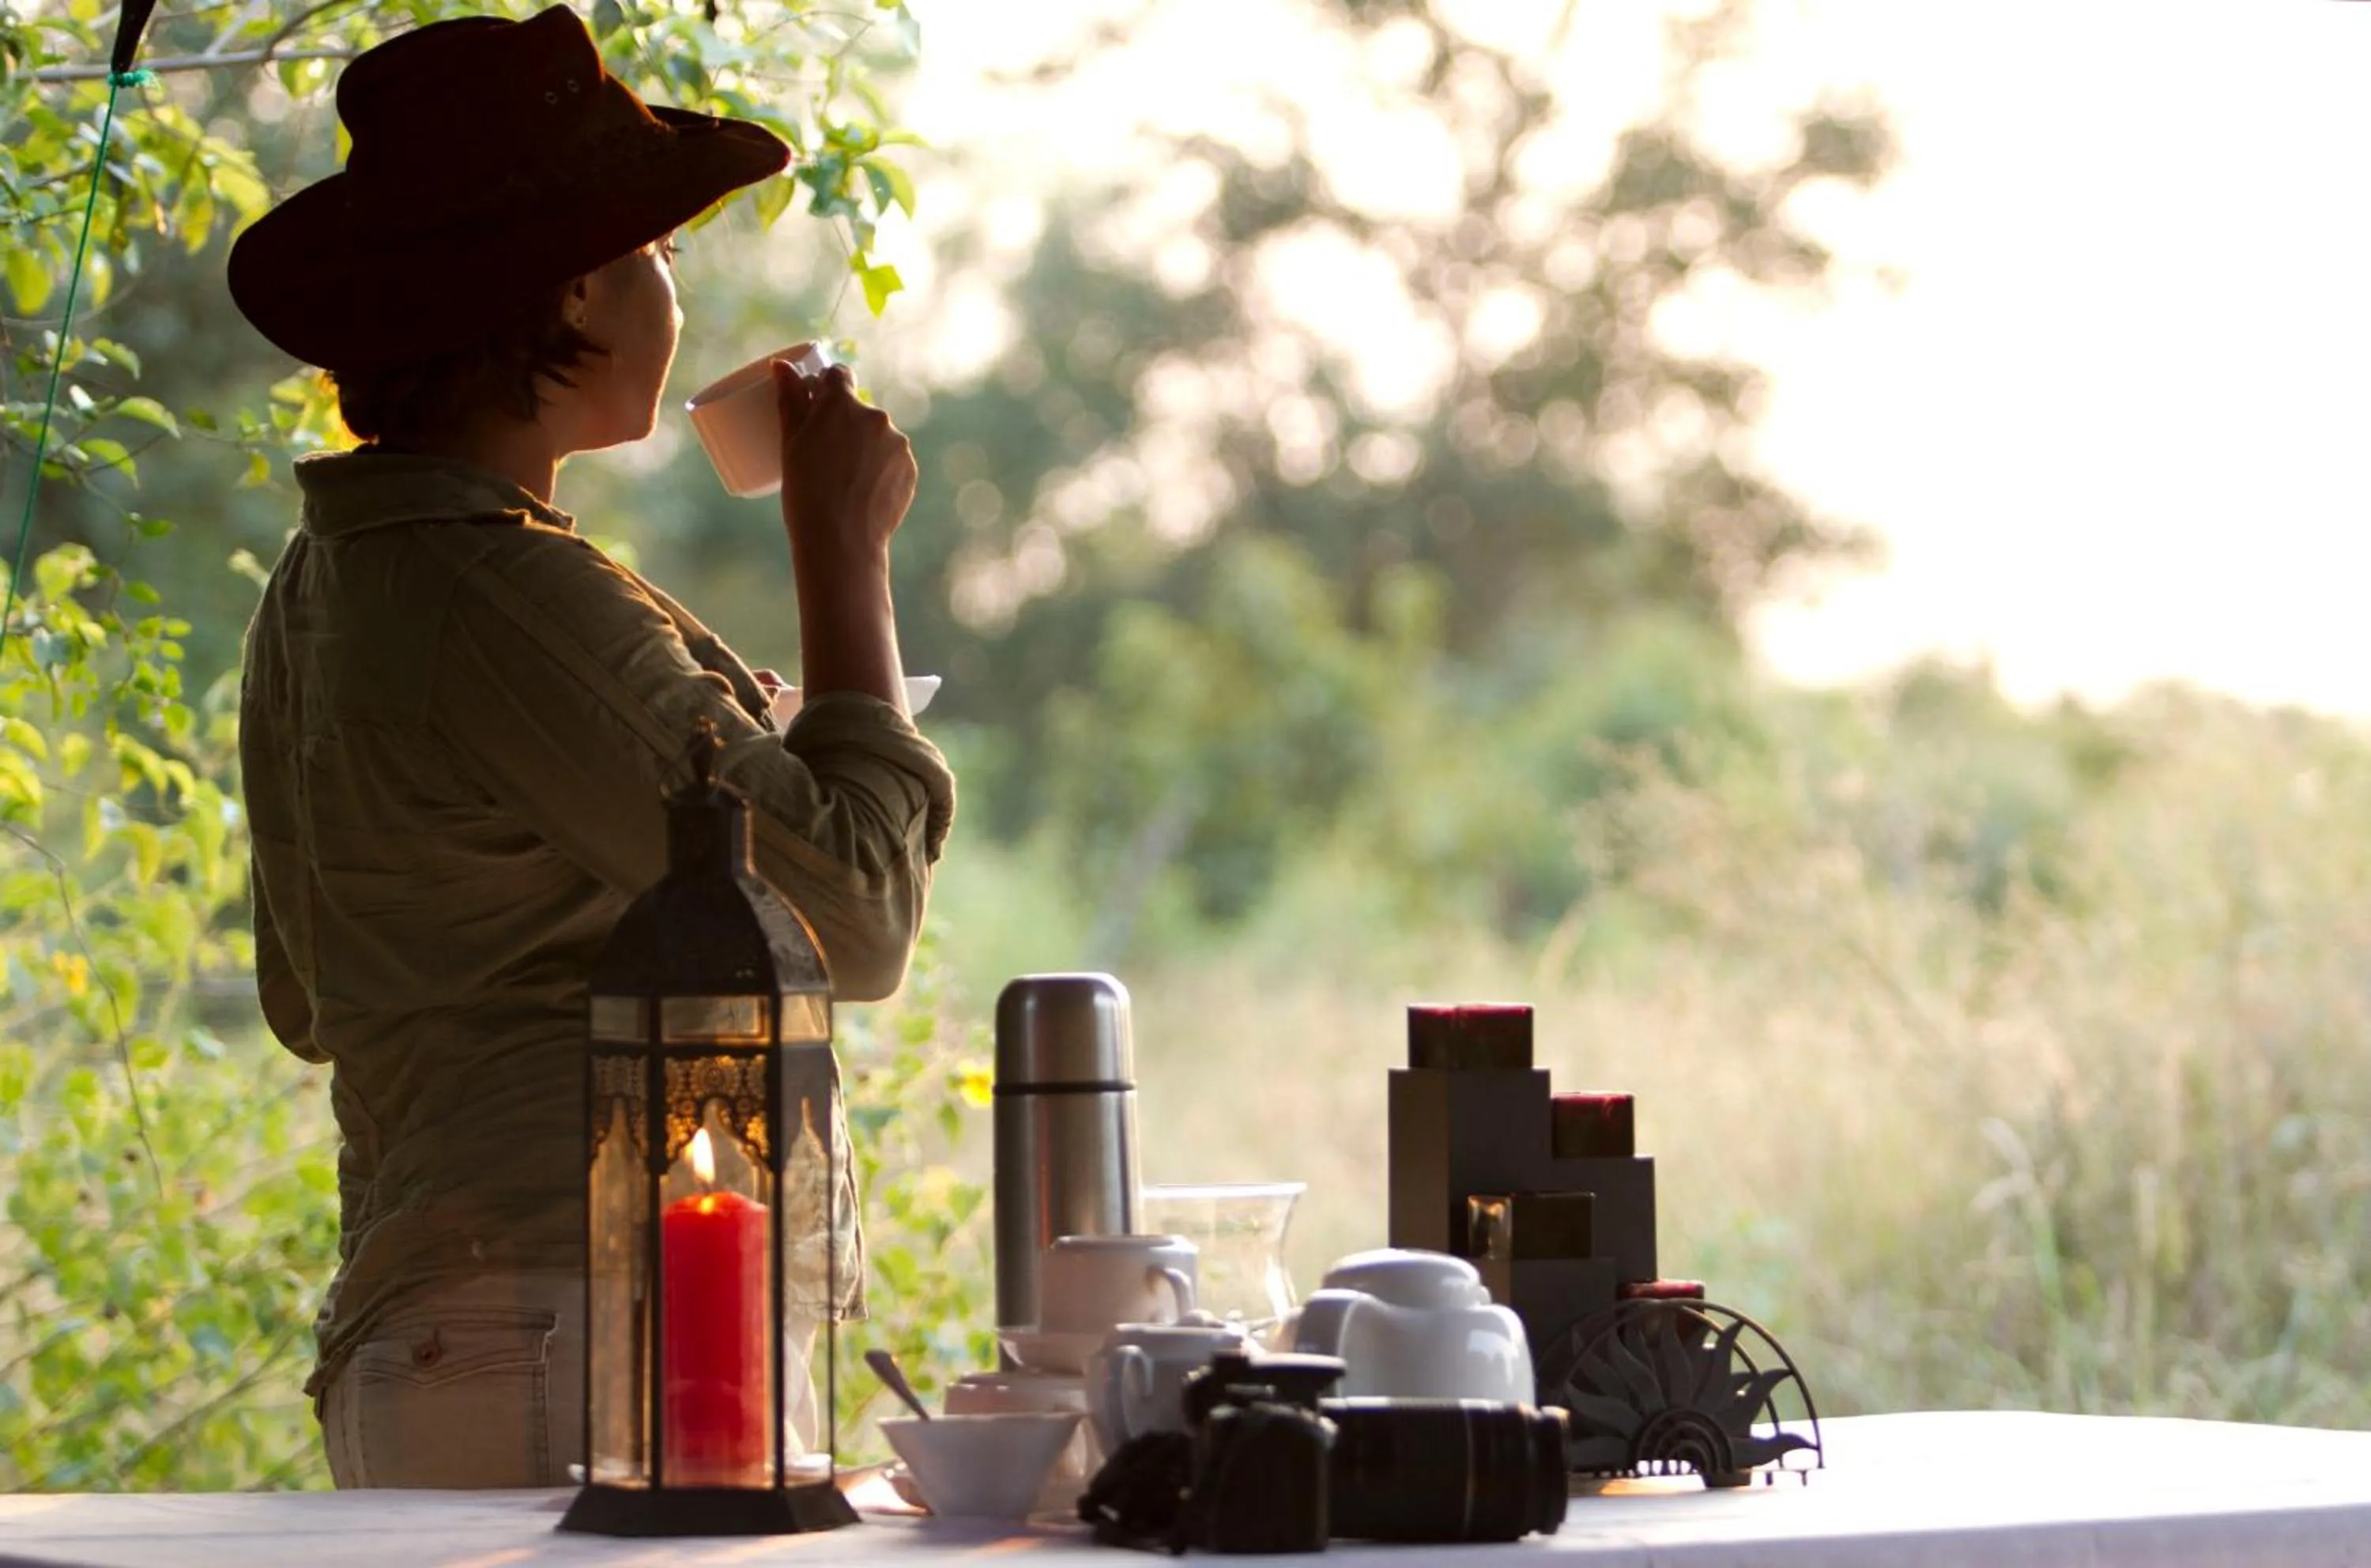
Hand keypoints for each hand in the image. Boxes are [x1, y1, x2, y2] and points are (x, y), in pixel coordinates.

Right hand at [773, 360, 915, 563]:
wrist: (841, 540)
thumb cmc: (806, 491)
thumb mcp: (790, 443)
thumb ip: (790, 399)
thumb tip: (781, 366)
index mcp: (843, 404)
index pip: (838, 376)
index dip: (826, 387)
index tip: (817, 402)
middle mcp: (876, 416)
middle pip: (858, 409)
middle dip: (844, 423)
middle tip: (824, 455)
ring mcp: (897, 443)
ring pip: (877, 436)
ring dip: (864, 447)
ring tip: (844, 478)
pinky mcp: (909, 469)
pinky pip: (891, 460)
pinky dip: (879, 469)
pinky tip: (862, 490)